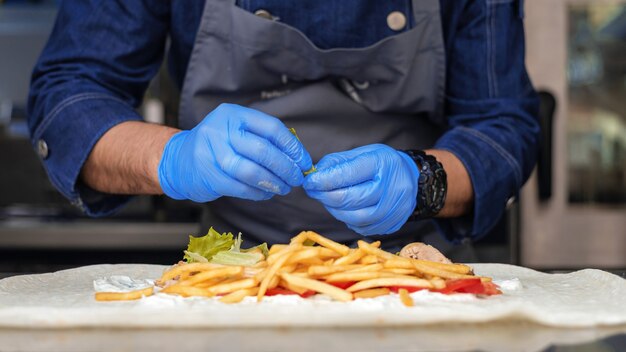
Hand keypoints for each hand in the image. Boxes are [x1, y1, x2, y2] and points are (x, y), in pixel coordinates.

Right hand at [158, 103, 311, 201]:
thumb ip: (263, 138)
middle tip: (297, 178)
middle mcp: (221, 130)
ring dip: (274, 182)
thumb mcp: (236, 131)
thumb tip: (298, 158)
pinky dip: (259, 193)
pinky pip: (242, 187)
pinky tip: (267, 193)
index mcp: (233, 115)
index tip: (304, 162)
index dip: (292, 147)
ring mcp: (213, 153)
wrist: (179, 160)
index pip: (271, 128)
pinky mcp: (209, 176)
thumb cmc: (216, 146)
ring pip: (252, 171)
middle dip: (286, 167)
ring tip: (284, 188)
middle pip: (263, 150)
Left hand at [303, 144, 418, 235]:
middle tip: (313, 191)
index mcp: (382, 164)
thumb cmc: (381, 164)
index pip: (348, 174)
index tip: (309, 181)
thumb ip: (337, 164)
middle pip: (350, 198)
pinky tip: (345, 209)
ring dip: (334, 210)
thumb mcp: (361, 153)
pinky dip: (348, 219)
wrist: (410, 177)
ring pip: (355, 217)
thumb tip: (314, 176)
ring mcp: (394, 209)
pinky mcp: (391, 224)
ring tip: (328, 200)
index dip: (324, 180)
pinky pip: (362, 227)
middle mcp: (392, 187)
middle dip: (325, 196)